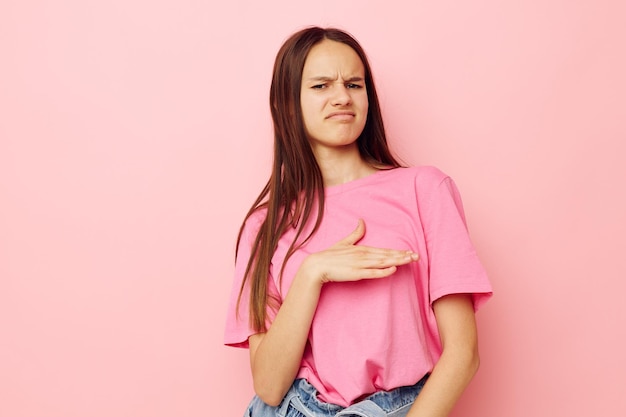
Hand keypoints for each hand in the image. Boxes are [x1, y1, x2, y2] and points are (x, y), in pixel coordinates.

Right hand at [301, 219, 418, 283]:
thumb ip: (355, 233)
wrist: (316, 266)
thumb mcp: (344, 242)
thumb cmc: (330, 256)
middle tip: (417, 256)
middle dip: (403, 256)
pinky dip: (383, 271)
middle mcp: (363, 255)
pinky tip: (393, 269)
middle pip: (386, 256)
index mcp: (362, 249)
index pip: (384, 250)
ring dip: (397, 261)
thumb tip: (361, 220)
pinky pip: (372, 272)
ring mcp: (360, 264)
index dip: (398, 251)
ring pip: (383, 262)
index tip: (411, 252)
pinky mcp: (355, 273)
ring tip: (410, 261)